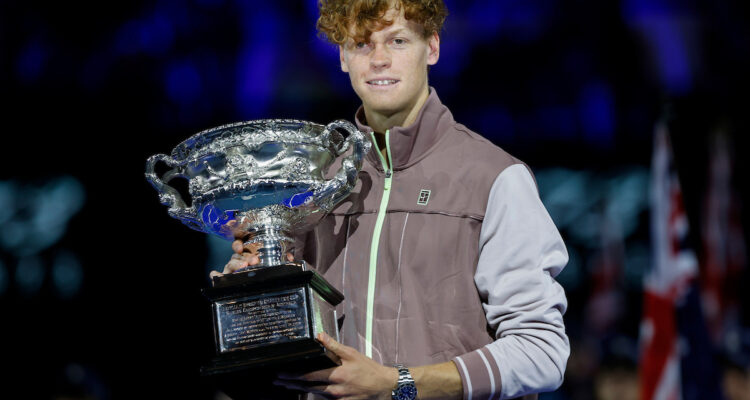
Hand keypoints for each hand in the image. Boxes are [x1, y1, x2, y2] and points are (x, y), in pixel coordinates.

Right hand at [209, 240, 293, 279]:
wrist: (268, 288)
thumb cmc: (270, 271)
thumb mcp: (278, 263)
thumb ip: (283, 258)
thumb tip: (291, 257)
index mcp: (249, 252)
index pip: (240, 243)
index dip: (238, 242)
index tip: (241, 247)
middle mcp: (239, 259)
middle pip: (236, 255)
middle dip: (243, 257)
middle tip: (253, 261)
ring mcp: (232, 270)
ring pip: (230, 264)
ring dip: (236, 265)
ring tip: (244, 267)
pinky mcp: (228, 280)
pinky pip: (219, 278)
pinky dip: (216, 276)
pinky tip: (214, 274)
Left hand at [274, 332, 397, 399]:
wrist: (383, 387)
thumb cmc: (368, 369)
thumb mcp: (352, 354)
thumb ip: (334, 346)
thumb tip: (319, 336)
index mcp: (336, 375)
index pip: (309, 377)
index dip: (293, 377)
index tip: (281, 374)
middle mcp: (334, 390)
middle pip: (307, 388)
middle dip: (290, 384)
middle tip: (278, 381)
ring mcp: (337, 399)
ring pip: (314, 394)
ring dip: (300, 389)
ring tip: (288, 385)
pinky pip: (324, 399)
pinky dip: (314, 393)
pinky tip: (307, 389)